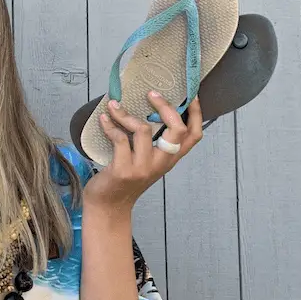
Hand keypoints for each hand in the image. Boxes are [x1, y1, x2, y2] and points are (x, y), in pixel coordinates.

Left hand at [82, 93, 202, 211]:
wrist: (109, 206)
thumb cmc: (126, 178)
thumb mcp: (146, 161)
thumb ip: (153, 142)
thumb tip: (147, 108)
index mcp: (170, 158)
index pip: (194, 135)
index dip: (196, 114)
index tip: (192, 94)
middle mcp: (161, 163)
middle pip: (177, 130)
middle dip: (166, 106)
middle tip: (151, 93)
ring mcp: (143, 168)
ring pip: (144, 130)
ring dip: (126, 114)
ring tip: (113, 105)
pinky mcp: (124, 170)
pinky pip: (120, 139)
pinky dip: (110, 126)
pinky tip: (104, 119)